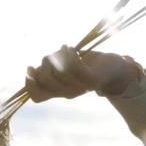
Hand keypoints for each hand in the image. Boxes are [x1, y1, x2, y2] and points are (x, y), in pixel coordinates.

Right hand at [24, 45, 141, 101]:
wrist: (116, 67)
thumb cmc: (88, 65)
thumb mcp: (64, 68)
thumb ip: (49, 71)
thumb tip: (31, 72)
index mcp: (60, 92)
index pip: (37, 97)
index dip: (29, 84)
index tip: (30, 69)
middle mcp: (69, 93)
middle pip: (44, 80)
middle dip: (44, 63)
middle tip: (54, 55)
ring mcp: (80, 87)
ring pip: (57, 71)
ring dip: (58, 55)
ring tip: (67, 50)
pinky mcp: (91, 79)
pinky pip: (72, 67)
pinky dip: (69, 54)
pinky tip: (72, 49)